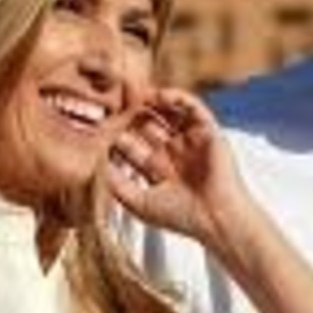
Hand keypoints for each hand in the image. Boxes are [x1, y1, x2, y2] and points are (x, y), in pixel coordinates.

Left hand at [105, 88, 248, 250]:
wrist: (215, 219)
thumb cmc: (181, 216)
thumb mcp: (139, 203)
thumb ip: (117, 185)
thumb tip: (97, 166)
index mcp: (158, 169)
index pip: (133, 145)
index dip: (117, 135)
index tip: (101, 126)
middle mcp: (174, 152)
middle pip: (148, 124)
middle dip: (131, 114)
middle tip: (115, 102)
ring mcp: (191, 141)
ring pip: (169, 112)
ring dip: (152, 102)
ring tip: (135, 93)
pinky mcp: (208, 131)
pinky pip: (192, 107)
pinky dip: (177, 98)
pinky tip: (159, 95)